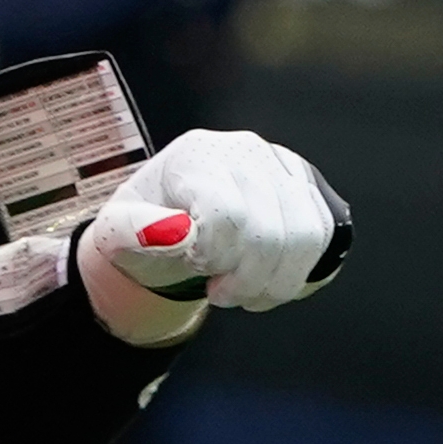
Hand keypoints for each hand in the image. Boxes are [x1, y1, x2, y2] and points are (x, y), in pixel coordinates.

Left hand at [83, 130, 349, 315]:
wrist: (170, 224)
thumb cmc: (144, 229)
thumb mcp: (118, 233)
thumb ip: (136, 232)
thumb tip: (178, 232)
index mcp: (197, 155)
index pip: (228, 215)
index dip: (214, 256)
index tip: (196, 266)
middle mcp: (246, 151)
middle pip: (270, 232)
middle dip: (244, 279)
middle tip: (220, 292)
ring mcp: (283, 166)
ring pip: (306, 236)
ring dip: (275, 282)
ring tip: (244, 292)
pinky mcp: (308, 187)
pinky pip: (324, 236)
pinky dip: (297, 271)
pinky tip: (267, 279)